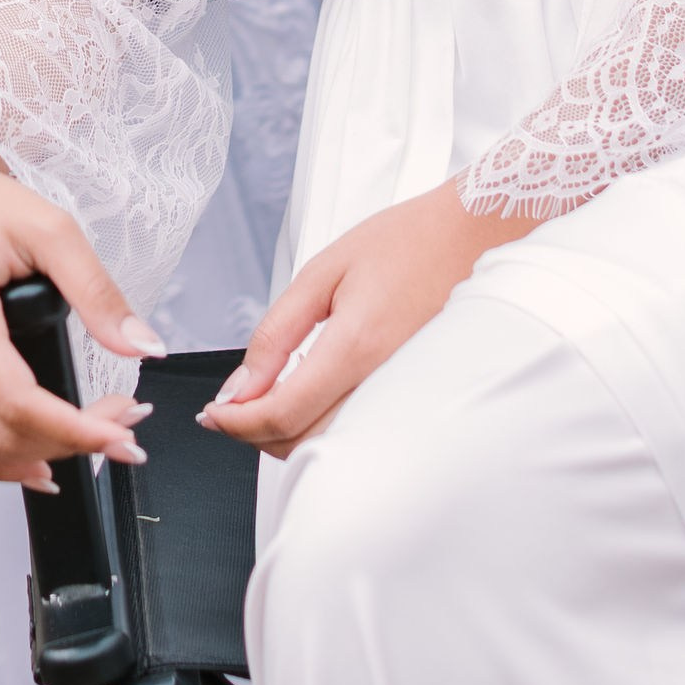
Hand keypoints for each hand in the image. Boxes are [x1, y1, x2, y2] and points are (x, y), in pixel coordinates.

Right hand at [0, 98, 164, 488]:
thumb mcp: (49, 228)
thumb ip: (98, 291)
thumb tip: (146, 347)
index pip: (21, 406)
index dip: (79, 433)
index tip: (127, 436)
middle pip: (2, 436)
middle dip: (72, 445)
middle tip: (125, 429)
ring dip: (37, 459)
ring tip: (92, 442)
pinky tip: (35, 460)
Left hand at [202, 177, 532, 454]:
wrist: (471, 237)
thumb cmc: (405, 243)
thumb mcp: (322, 272)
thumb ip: (277, 333)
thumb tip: (240, 386)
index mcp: (356, 347)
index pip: (283, 414)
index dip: (237, 422)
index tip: (213, 413)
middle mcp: (385, 384)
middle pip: (304, 442)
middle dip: (254, 434)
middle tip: (227, 411)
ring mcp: (405, 398)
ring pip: (332, 446)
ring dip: (285, 436)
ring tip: (258, 405)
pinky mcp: (416, 400)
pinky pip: (359, 434)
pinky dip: (320, 430)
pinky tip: (302, 404)